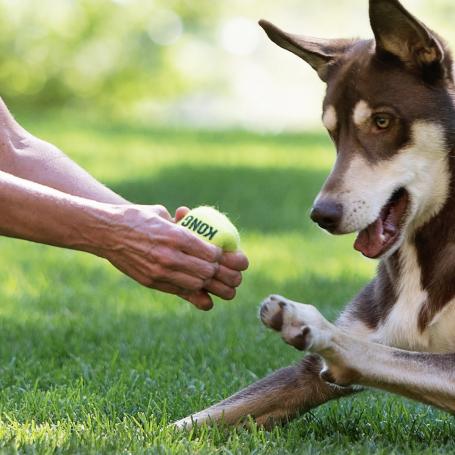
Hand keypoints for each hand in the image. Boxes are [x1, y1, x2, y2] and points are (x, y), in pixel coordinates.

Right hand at [100, 204, 247, 310]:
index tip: (227, 256)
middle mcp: (169, 255)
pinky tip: (207, 298)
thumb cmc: (135, 218)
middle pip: (207, 271)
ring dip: (214, 286)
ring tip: (227, 287)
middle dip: (226, 275)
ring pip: (197, 283)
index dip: (223, 257)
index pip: (209, 251)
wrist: (105, 232)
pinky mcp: (152, 281)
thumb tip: (194, 222)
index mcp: (175, 235)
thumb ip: (180, 223)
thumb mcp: (161, 213)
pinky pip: (179, 291)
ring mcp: (160, 271)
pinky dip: (196, 295)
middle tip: (235, 276)